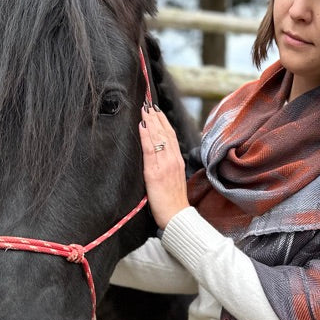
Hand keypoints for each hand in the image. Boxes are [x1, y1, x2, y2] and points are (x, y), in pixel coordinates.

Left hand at [139, 104, 189, 229]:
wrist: (177, 216)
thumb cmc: (174, 201)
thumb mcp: (174, 179)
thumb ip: (168, 166)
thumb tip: (160, 156)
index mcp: (177, 161)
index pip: (171, 136)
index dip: (163, 122)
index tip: (156, 110)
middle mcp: (173, 159)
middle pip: (165, 133)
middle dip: (156, 117)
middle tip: (148, 102)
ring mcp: (165, 165)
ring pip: (158, 137)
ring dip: (151, 121)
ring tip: (144, 108)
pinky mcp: (156, 172)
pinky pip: (150, 150)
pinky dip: (146, 135)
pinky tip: (142, 125)